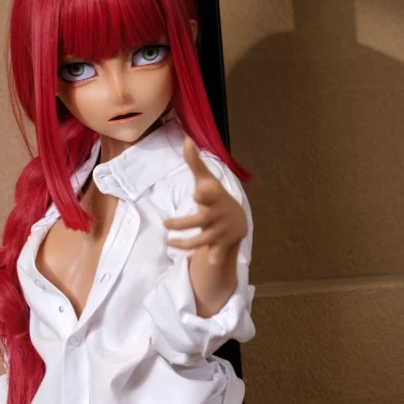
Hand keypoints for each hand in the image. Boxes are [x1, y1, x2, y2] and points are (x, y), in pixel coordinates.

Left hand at [163, 136, 247, 264]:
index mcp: (214, 197)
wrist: (237, 218)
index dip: (205, 193)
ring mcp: (220, 230)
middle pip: (200, 220)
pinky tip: (211, 264)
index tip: (197, 192)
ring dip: (186, 243)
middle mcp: (217, 214)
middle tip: (166, 223)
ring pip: (202, 239)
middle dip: (183, 223)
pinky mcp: (222, 243)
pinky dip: (217, 258)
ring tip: (169, 243)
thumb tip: (185, 139)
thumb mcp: (207, 180)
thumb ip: (195, 163)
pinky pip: (218, 252)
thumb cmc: (215, 197)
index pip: (210, 194)